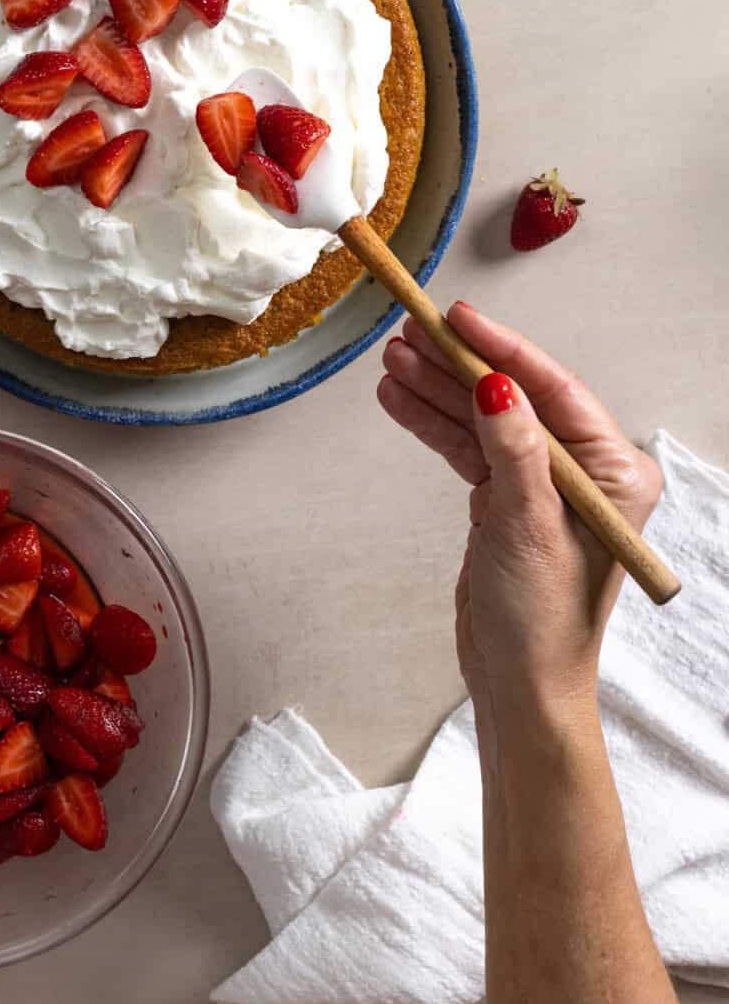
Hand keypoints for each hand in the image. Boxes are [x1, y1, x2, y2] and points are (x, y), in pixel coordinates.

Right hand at [377, 302, 660, 734]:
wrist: (519, 686)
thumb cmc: (542, 619)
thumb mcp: (527, 526)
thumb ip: (514, 450)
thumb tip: (496, 383)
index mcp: (611, 472)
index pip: (553, 390)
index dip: (504, 348)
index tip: (459, 317)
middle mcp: (579, 472)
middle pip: (511, 396)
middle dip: (458, 365)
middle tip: (408, 332)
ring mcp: (538, 485)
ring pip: (481, 418)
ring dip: (437, 390)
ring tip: (392, 359)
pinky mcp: (503, 502)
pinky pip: (465, 449)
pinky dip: (432, 424)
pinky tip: (398, 398)